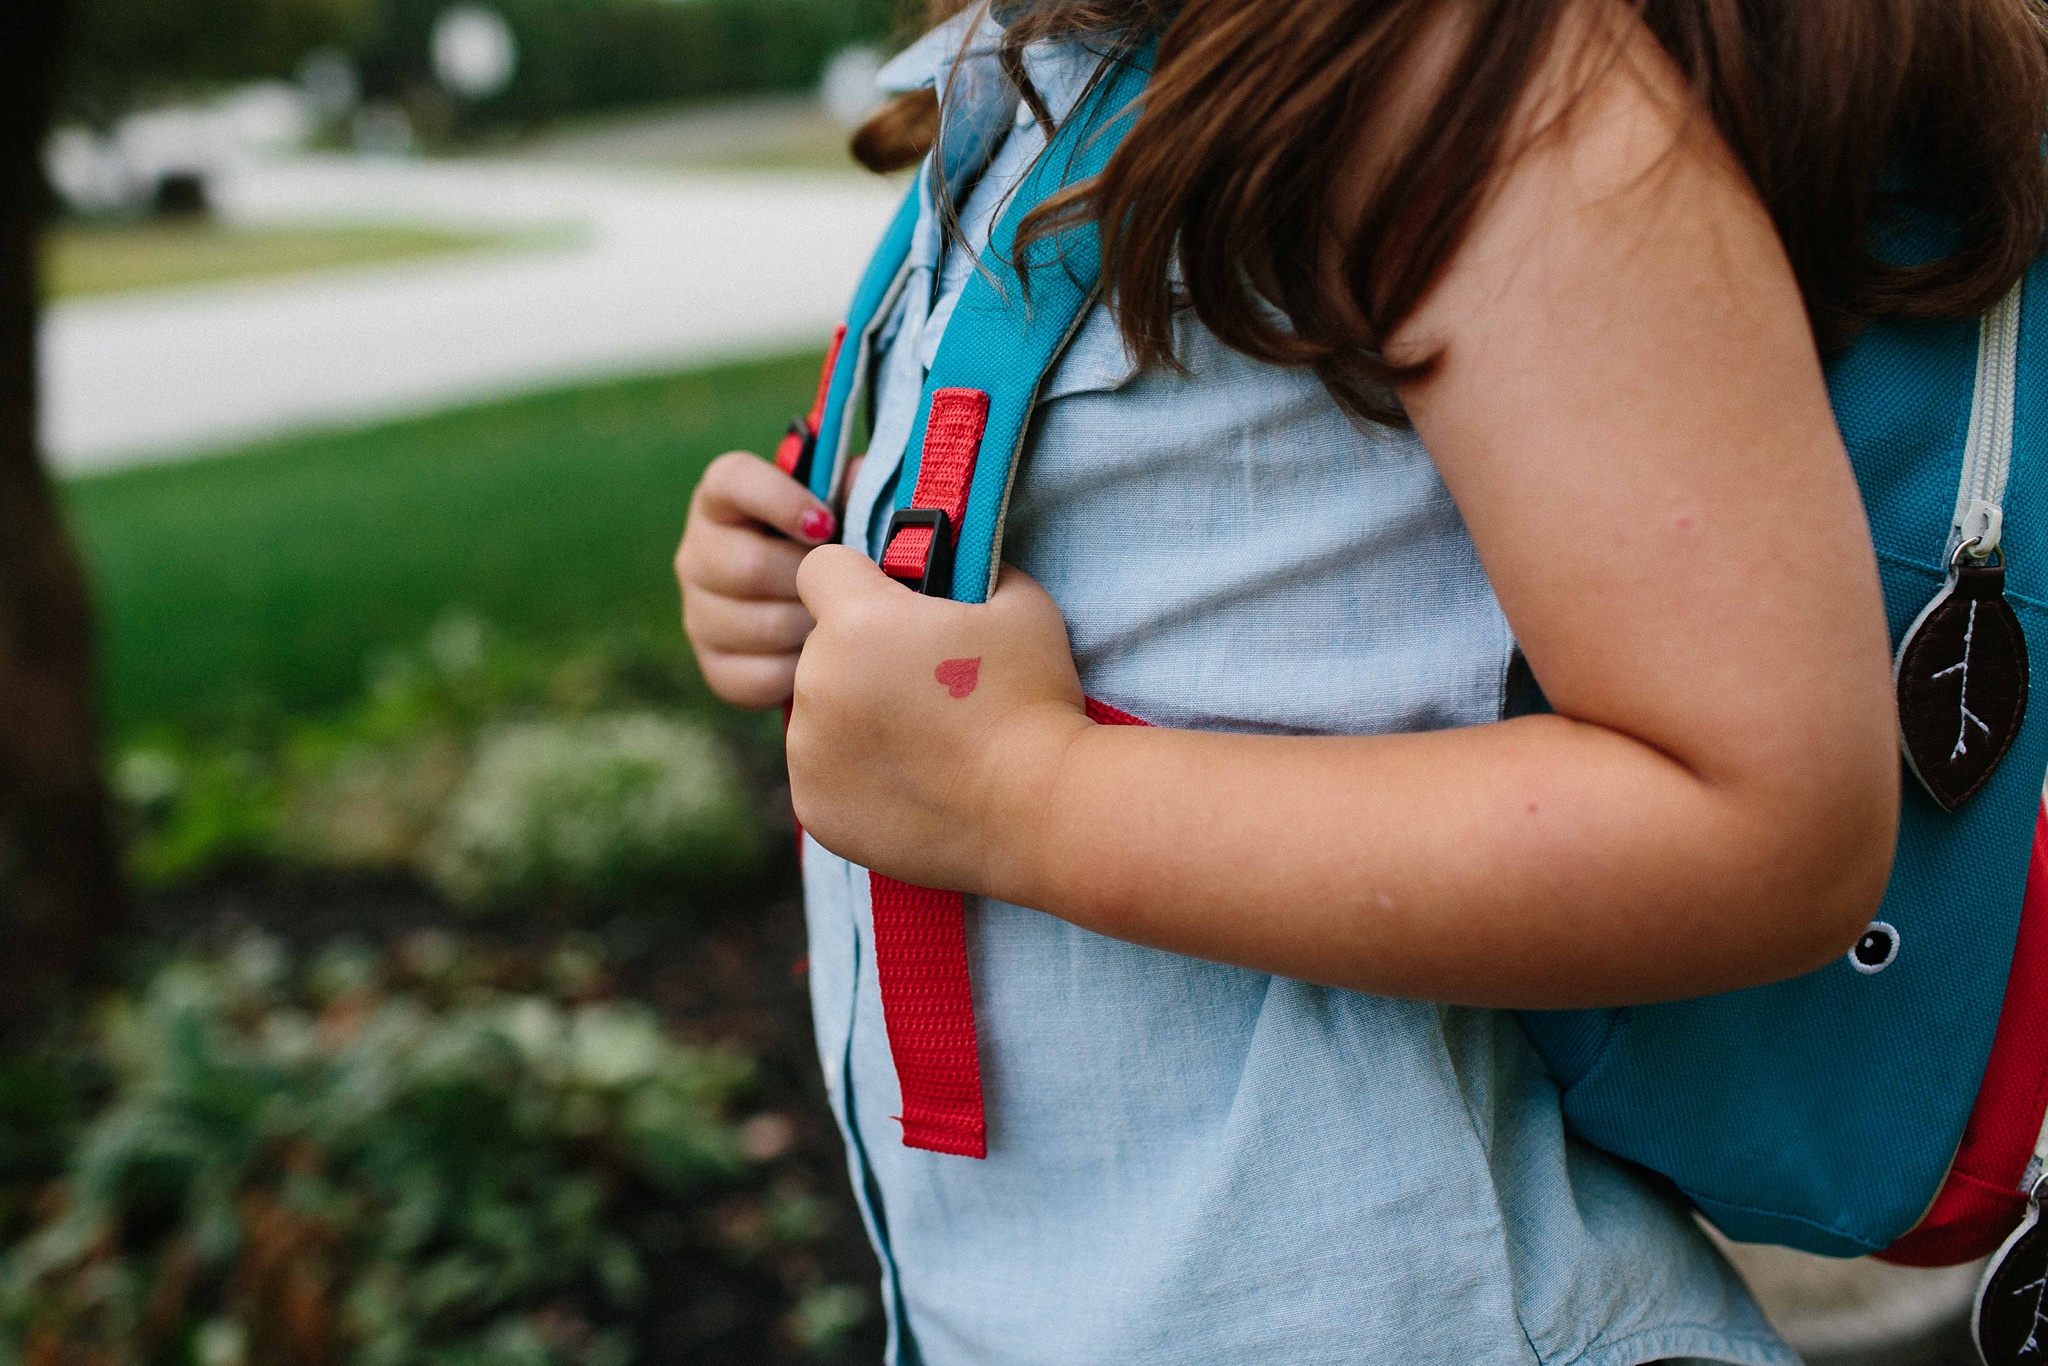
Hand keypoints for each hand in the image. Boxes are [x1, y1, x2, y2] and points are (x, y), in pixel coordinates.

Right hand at [676, 452, 837, 707]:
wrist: (825, 613)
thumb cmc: (838, 545)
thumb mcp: (846, 508)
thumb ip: (852, 488)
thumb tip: (858, 480)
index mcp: (724, 499)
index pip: (732, 480)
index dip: (779, 498)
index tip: (826, 524)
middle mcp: (698, 553)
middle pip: (749, 567)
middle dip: (810, 580)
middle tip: (848, 587)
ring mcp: (699, 613)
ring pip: (760, 626)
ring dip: (813, 627)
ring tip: (842, 621)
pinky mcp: (714, 666)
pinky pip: (759, 675)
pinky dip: (802, 673)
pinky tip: (824, 658)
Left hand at [789, 547, 1089, 894]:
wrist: (1041, 812)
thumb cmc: (1035, 702)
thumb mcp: (1020, 604)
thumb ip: (968, 568)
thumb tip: (950, 560)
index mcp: (858, 620)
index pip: (819, 570)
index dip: (856, 581)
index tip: (892, 606)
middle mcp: (817, 681)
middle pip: (820, 647)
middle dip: (861, 656)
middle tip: (925, 688)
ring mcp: (809, 750)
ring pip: (817, 712)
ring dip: (854, 716)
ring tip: (924, 742)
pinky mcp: (813, 806)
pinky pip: (821, 772)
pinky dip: (855, 775)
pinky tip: (911, 783)